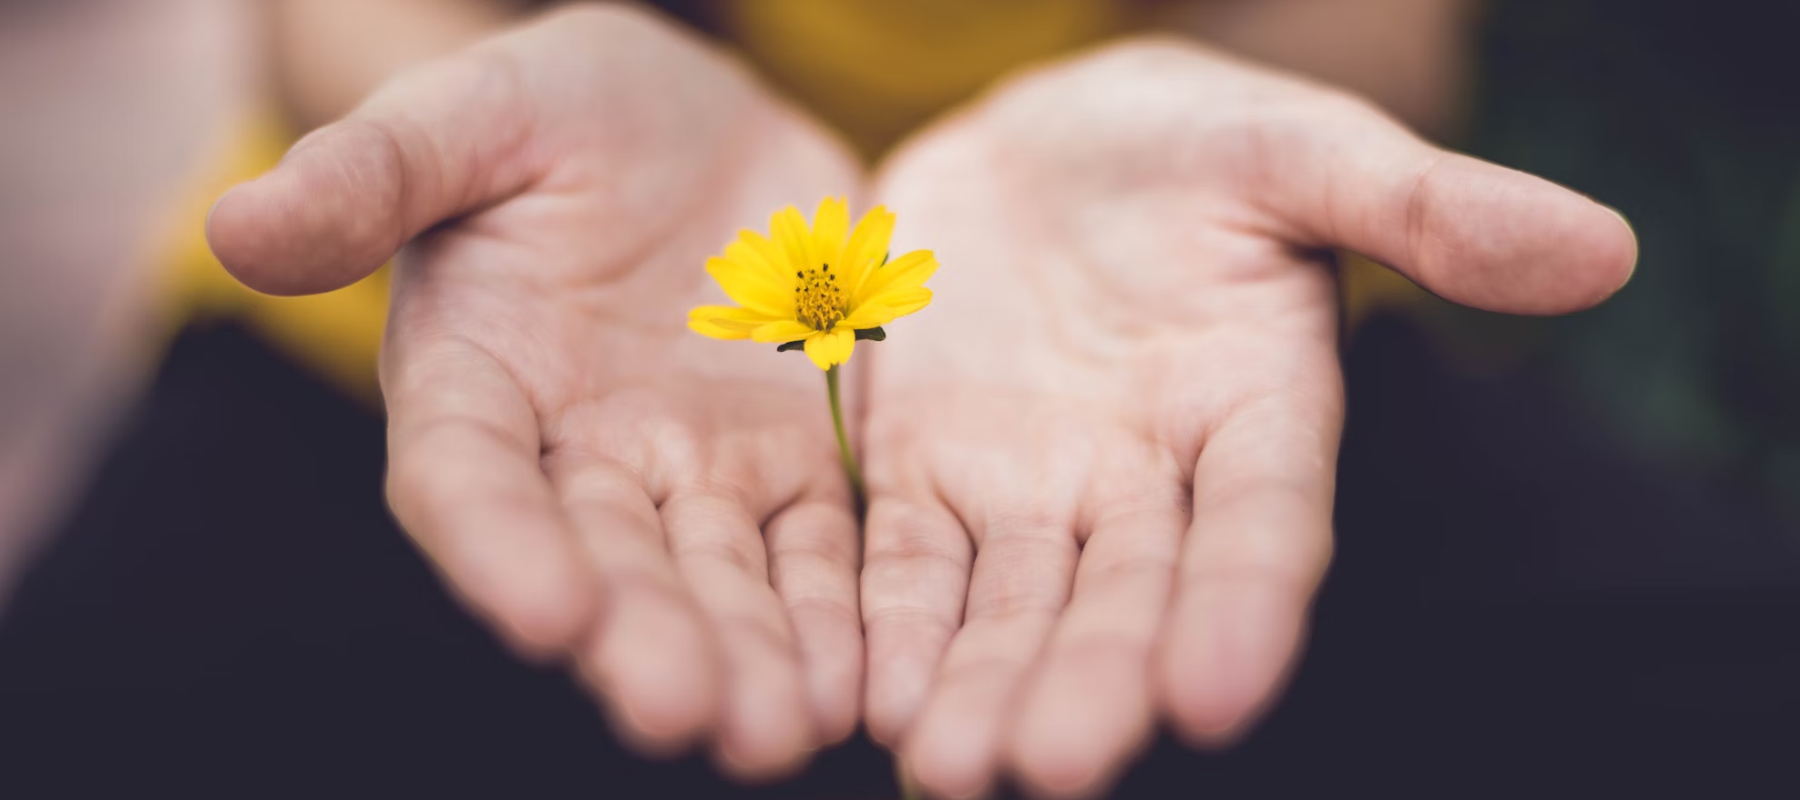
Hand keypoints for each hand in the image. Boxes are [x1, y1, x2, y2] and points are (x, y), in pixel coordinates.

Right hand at [206, 7, 864, 777]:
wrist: (696, 122)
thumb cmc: (560, 109)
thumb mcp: (475, 113)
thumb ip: (375, 172)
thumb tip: (236, 224)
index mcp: (476, 379)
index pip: (469, 479)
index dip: (500, 547)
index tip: (546, 613)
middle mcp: (578, 454)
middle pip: (605, 562)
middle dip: (643, 639)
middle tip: (686, 712)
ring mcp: (692, 469)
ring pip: (719, 578)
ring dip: (750, 657)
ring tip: (782, 731)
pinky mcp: (793, 463)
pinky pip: (818, 549)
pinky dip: (838, 614)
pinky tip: (863, 679)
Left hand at [858, 38, 1635, 797]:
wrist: (1045, 144)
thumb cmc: (1192, 143)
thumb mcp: (1299, 150)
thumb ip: (1424, 205)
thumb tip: (1599, 247)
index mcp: (1258, 410)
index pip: (1264, 525)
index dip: (1245, 606)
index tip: (1216, 694)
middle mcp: (1148, 478)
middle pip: (1126, 596)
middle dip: (1092, 681)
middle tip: (1052, 766)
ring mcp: (1033, 485)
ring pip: (1012, 604)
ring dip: (982, 685)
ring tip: (947, 766)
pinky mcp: (927, 471)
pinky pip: (906, 561)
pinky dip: (891, 626)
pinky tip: (869, 697)